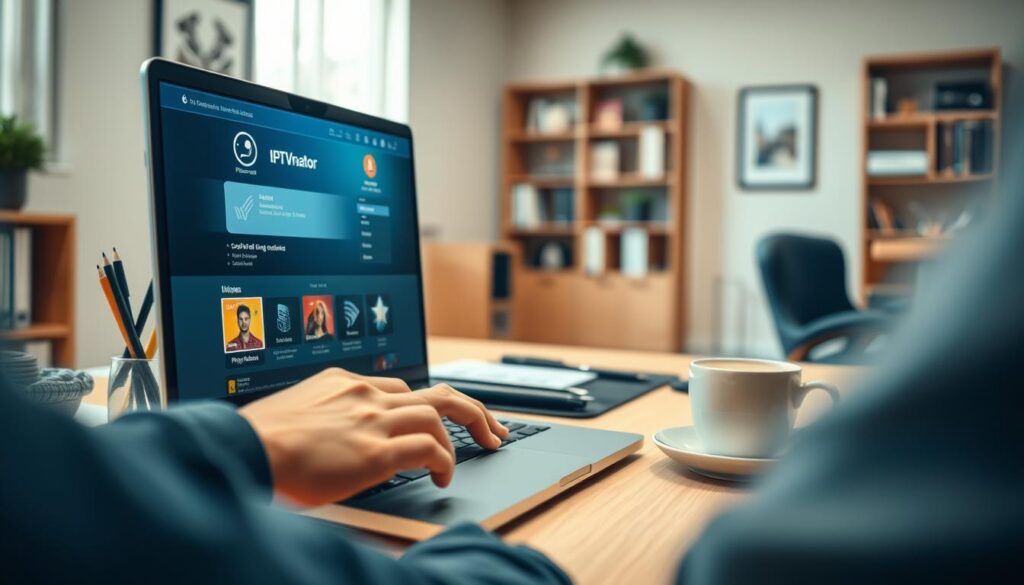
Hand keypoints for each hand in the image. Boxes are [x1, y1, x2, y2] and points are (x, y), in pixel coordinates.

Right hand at [238, 367, 508, 505]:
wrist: (243, 447)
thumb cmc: (257, 439)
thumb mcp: (292, 414)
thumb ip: (321, 416)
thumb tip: (325, 438)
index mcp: (344, 382)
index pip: (400, 388)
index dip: (425, 408)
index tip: (438, 422)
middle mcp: (364, 395)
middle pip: (436, 392)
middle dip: (472, 410)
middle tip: (493, 428)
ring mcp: (373, 420)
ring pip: (440, 414)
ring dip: (465, 436)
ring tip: (477, 454)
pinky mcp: (376, 451)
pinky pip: (430, 448)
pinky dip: (445, 461)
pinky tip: (443, 477)